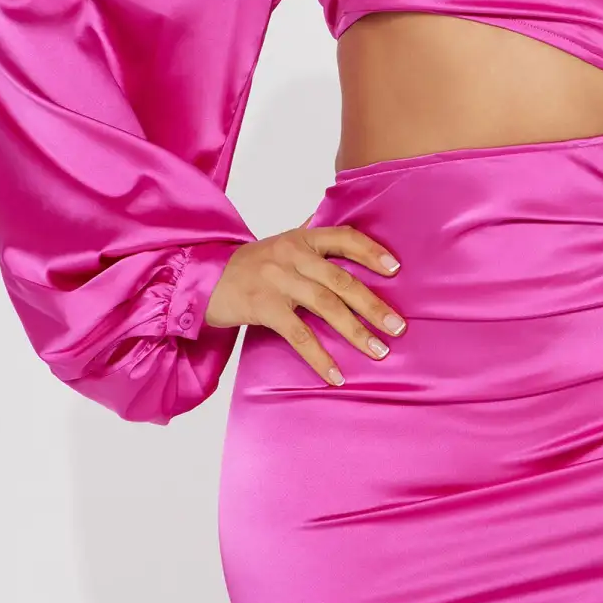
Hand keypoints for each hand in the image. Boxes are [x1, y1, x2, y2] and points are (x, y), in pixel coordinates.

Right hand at [204, 216, 405, 386]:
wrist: (205, 278)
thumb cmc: (251, 264)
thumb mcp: (281, 244)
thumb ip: (311, 239)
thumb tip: (343, 228)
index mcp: (302, 237)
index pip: (344, 238)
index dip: (372, 252)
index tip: (395, 270)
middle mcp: (293, 254)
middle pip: (342, 280)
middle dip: (373, 305)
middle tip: (398, 327)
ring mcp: (278, 280)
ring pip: (326, 306)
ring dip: (356, 332)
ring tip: (378, 351)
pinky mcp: (264, 306)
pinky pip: (298, 334)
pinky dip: (319, 356)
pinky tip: (335, 374)